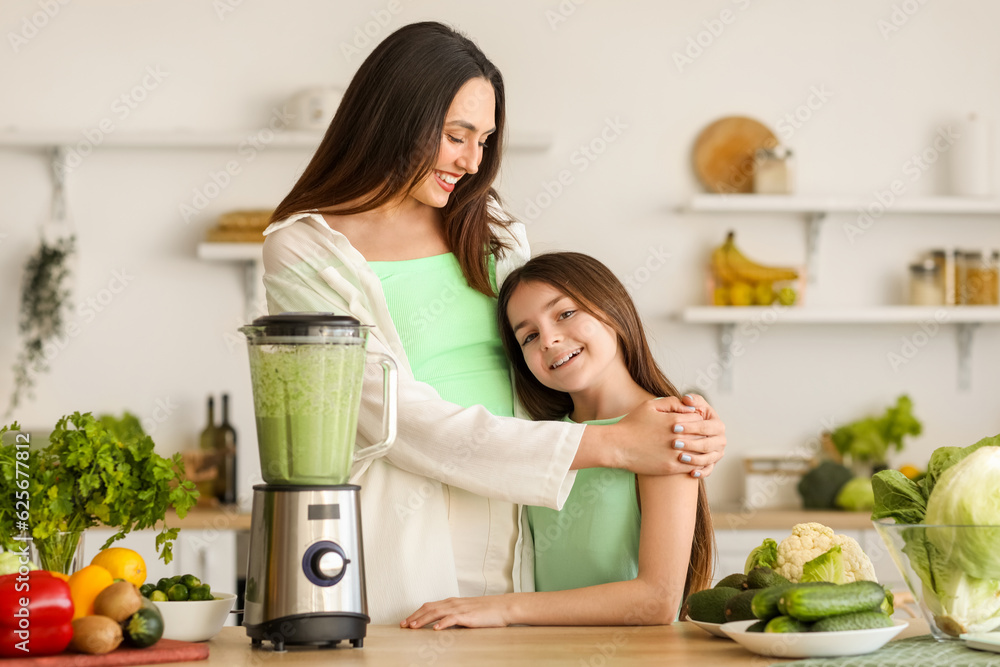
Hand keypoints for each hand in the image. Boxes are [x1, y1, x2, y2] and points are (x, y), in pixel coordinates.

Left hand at [401, 596, 511, 629]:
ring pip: (437, 612)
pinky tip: (436, 629)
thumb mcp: (466, 612)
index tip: (406, 621)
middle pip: (429, 608)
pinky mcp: (468, 615)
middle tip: (403, 625)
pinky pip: (453, 618)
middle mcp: (453, 603)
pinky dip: (442, 623)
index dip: (416, 613)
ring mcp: (460, 608)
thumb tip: (442, 624)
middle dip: (414, 616)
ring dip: (423, 620)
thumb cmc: (487, 611)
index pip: (429, 606)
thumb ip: (454, 616)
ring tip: (413, 627)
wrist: (503, 606)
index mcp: (452, 602)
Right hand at [608, 396, 724, 477]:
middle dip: (702, 434)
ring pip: (700, 452)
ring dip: (700, 449)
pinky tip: (693, 460)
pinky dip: (696, 463)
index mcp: (674, 421)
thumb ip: (672, 402)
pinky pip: (692, 466)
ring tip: (697, 447)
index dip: (697, 419)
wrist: (617, 446)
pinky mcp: (671, 468)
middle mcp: (678, 438)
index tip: (694, 421)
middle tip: (699, 434)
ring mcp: (675, 454)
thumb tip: (689, 406)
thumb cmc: (631, 424)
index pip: (699, 418)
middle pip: (702, 435)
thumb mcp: (650, 405)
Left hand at [680, 393, 725, 478]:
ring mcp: (717, 453)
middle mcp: (720, 440)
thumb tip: (687, 399)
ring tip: (679, 457)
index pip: (707, 427)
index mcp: (718, 425)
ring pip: (708, 459)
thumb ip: (692, 400)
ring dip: (694, 459)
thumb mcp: (693, 406)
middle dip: (691, 444)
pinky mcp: (711, 463)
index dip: (691, 427)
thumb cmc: (690, 417)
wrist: (688, 432)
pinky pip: (708, 470)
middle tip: (674, 443)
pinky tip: (691, 473)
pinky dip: (701, 472)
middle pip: (708, 444)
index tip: (674, 427)